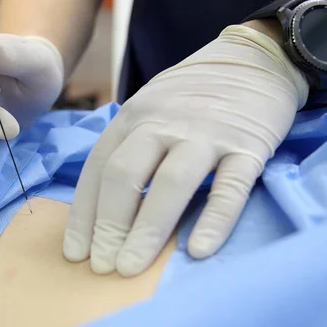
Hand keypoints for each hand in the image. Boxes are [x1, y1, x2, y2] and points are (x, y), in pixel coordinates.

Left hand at [63, 25, 308, 276]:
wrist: (252, 59)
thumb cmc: (190, 95)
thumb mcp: (148, 107)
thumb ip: (127, 146)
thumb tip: (102, 207)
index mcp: (133, 116)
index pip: (97, 169)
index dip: (83, 213)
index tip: (75, 252)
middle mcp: (163, 122)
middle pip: (125, 175)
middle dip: (107, 225)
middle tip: (101, 267)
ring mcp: (206, 132)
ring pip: (171, 182)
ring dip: (147, 229)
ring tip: (130, 267)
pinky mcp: (248, 144)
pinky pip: (230, 186)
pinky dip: (214, 219)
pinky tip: (198, 250)